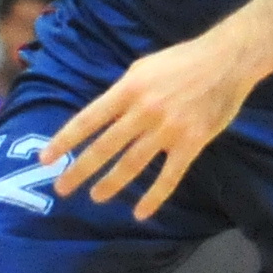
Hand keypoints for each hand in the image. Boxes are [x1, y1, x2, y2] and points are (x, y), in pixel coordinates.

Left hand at [34, 23, 262, 219]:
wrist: (226, 60)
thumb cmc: (183, 60)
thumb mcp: (143, 67)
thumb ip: (123, 92)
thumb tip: (104, 115)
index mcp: (128, 89)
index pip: (88, 120)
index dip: (65, 141)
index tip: (45, 159)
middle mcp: (143, 110)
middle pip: (104, 146)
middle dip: (80, 169)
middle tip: (61, 188)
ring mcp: (167, 129)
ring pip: (132, 163)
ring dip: (111, 183)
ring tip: (96, 197)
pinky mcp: (191, 142)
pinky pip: (169, 176)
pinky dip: (154, 196)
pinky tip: (141, 212)